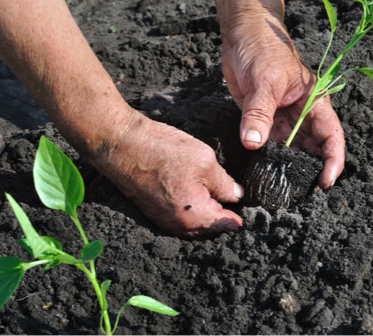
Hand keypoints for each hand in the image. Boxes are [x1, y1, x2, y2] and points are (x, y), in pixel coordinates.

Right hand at [91, 111, 242, 236]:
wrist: (120, 144)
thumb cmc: (162, 150)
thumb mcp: (205, 161)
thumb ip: (225, 183)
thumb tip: (237, 196)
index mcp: (195, 216)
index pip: (228, 225)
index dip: (242, 215)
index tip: (252, 206)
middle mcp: (179, 226)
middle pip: (212, 228)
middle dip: (226, 215)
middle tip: (238, 197)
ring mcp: (164, 221)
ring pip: (197, 224)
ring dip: (209, 212)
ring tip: (220, 193)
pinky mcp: (155, 212)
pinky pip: (182, 217)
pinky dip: (193, 209)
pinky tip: (199, 192)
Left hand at [220, 13, 344, 188]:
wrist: (242, 34)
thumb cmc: (262, 49)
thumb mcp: (263, 81)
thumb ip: (258, 113)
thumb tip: (253, 143)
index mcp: (315, 101)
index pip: (332, 137)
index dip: (333, 162)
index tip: (325, 183)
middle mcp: (303, 114)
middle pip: (314, 149)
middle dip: (311, 172)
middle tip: (300, 195)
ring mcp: (284, 119)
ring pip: (293, 151)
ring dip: (289, 169)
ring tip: (283, 190)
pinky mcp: (265, 120)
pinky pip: (270, 145)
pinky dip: (269, 160)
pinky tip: (265, 175)